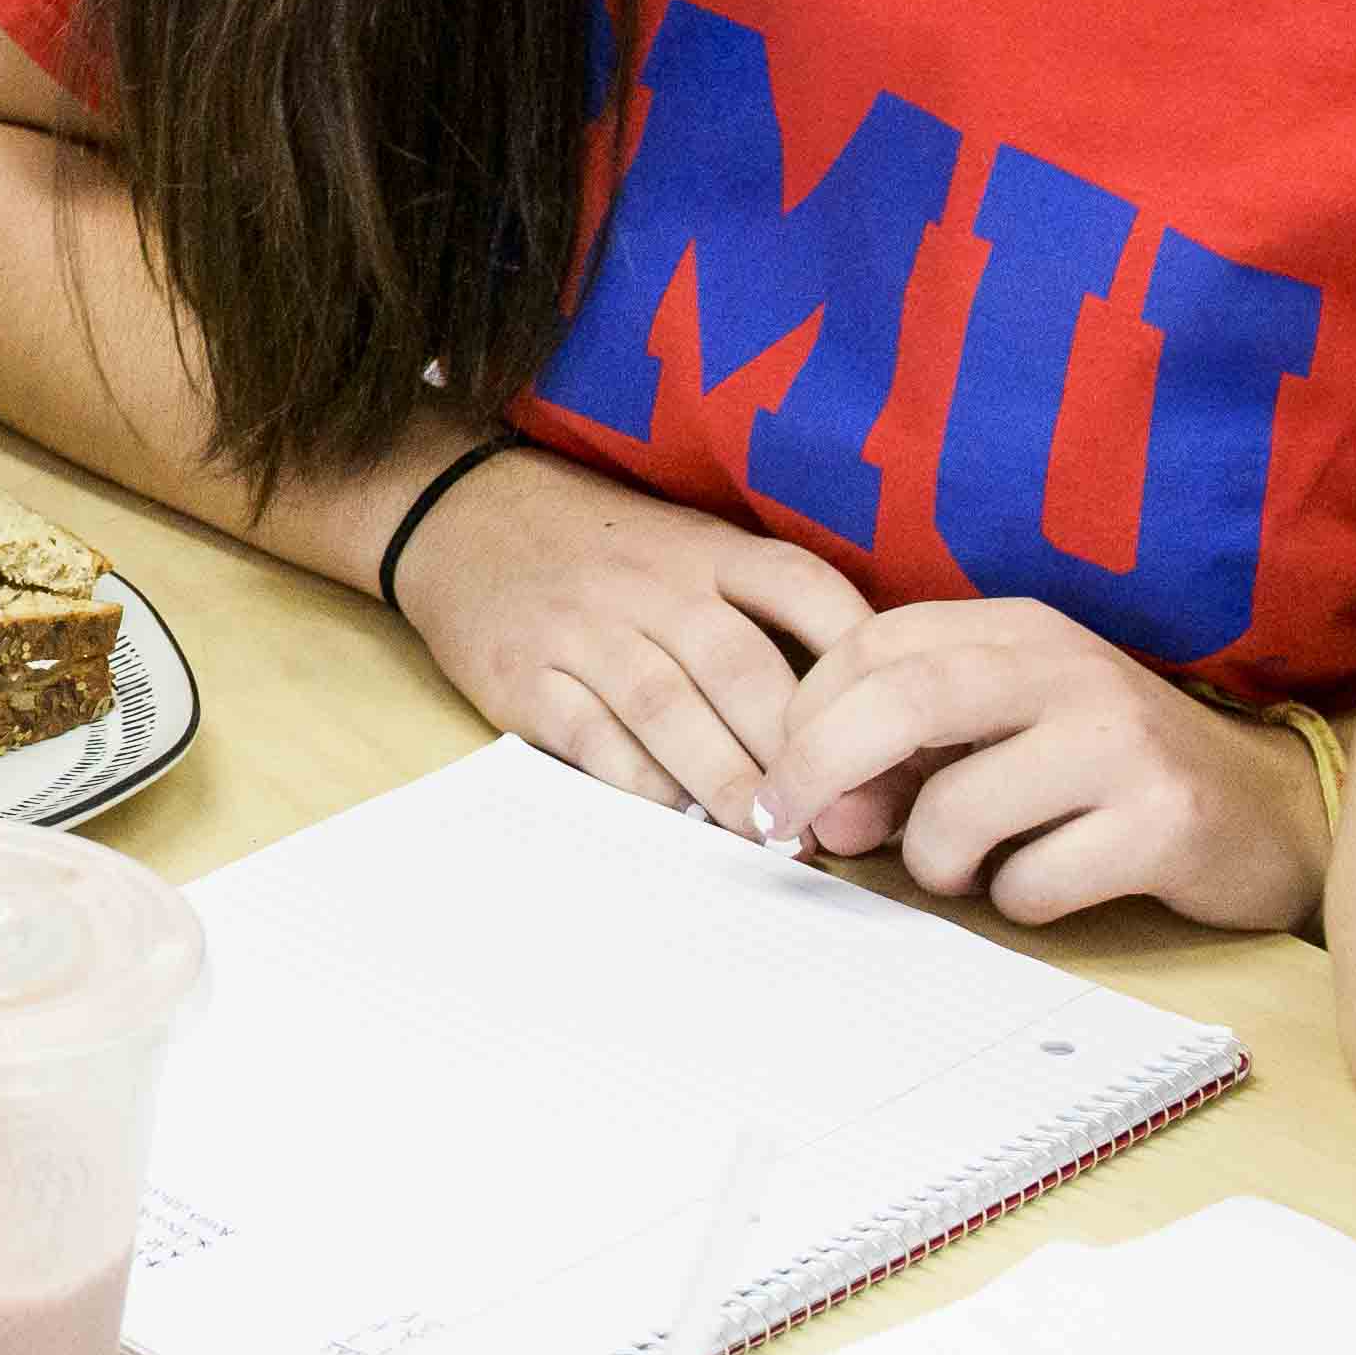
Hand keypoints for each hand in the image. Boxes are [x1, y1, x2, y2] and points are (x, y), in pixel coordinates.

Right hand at [387, 449, 867, 831]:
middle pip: (739, 667)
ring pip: (669, 708)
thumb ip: (762, 610)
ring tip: (772, 839)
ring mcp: (584, 628)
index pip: (803, 589)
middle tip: (841, 820)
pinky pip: (591, 738)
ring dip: (726, 781)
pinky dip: (639, 785)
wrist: (459, 514)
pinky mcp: (524, 674)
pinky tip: (679, 822)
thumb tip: (861, 708)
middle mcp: (650, 583)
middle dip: (796, 750)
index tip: (896, 731)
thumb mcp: (689, 546)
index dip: (858, 661)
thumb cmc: (602, 551)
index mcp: (707, 548)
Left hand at [751, 603, 1330, 929]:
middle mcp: (1068, 669)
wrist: (1267, 809)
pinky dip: (1015, 902)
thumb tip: (818, 808)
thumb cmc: (1107, 770)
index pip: (872, 644)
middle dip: (820, 771)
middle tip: (798, 834)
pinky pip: (1033, 883)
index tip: (783, 788)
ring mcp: (1120, 744)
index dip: (805, 718)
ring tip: (969, 869)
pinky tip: (1052, 884)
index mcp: (1019, 630)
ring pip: (959, 809)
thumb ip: (912, 745)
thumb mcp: (1010, 723)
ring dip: (933, 862)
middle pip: (901, 700)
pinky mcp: (1163, 823)